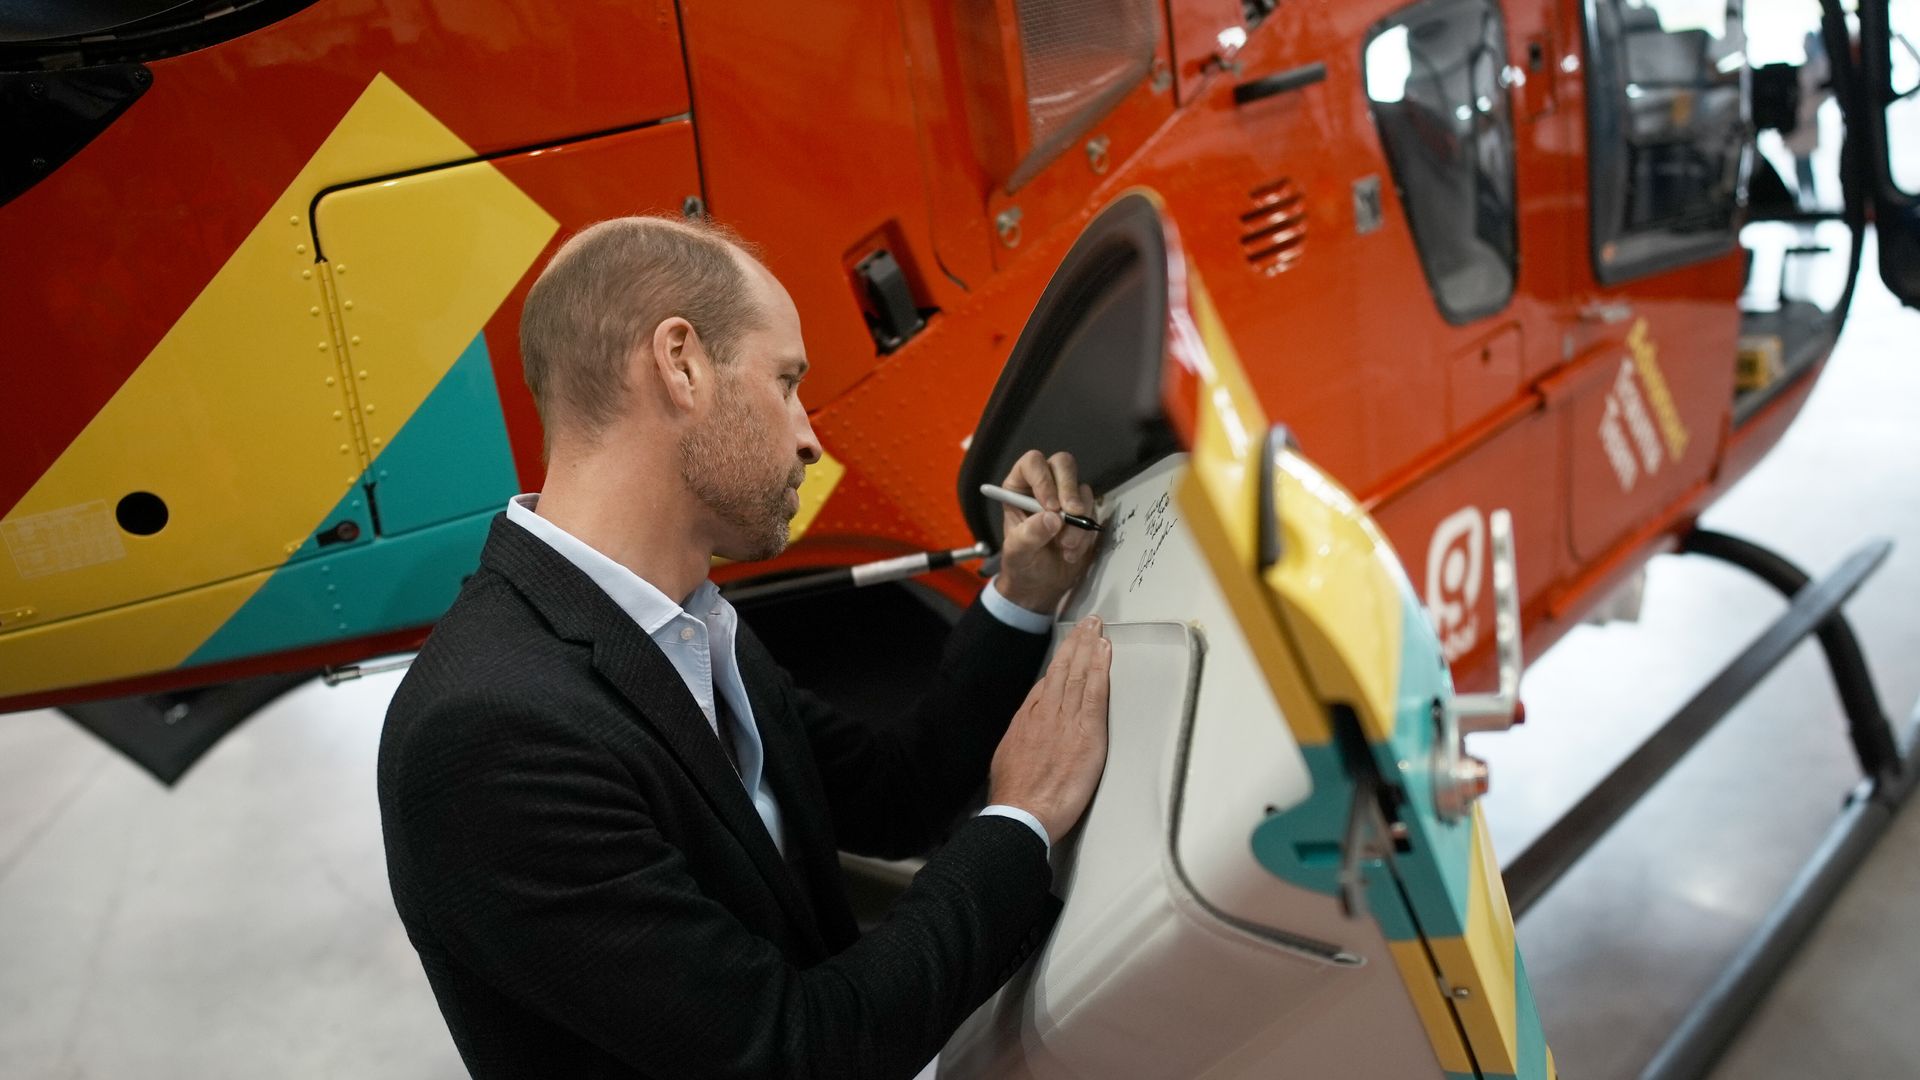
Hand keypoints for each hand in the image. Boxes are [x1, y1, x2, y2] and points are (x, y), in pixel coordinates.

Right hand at [988, 615, 1111, 843]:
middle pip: (1061, 670)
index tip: (1067, 650)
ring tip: (1096, 627)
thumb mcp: (1007, 762)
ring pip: (1077, 674)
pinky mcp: (1086, 732)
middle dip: (1075, 644)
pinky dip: (1100, 667)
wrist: (1022, 814)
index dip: (1059, 664)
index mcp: (1027, 722)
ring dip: (1088, 646)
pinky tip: (1105, 651)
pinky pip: (1094, 691)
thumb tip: (1025, 738)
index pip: (1045, 685)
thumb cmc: (1015, 798)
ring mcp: (1065, 720)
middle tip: (1086, 623)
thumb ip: (1021, 743)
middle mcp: (1045, 715)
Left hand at [994, 449, 1098, 613]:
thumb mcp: (1017, 553)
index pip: (1033, 463)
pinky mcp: (1084, 513)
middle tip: (1072, 514)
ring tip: (1065, 547)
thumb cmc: (1021, 564)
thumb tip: (1053, 519)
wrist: (1040, 585)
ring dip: (1078, 520)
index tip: (1049, 506)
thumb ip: (1030, 535)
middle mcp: (1045, 485)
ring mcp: (1066, 497)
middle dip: (1069, 489)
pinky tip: (1072, 552)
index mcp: (1020, 487)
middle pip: (1064, 464)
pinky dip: (1086, 534)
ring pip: (1082, 491)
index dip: (1044, 479)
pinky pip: (1092, 513)